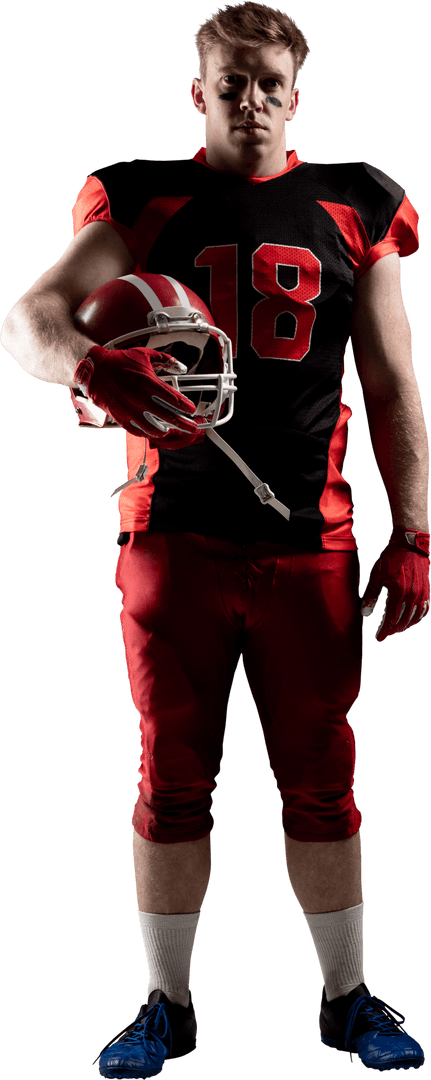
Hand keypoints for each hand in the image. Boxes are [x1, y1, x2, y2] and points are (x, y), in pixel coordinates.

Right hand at [74, 345, 200, 445]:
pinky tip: (153, 433)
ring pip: (153, 428)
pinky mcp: (120, 417)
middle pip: (168, 416)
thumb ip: (167, 360)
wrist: (95, 369)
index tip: (192, 410)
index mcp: (149, 383)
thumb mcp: (145, 355)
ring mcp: (130, 410)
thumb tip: (182, 368)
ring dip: (165, 431)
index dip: (186, 407)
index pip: (174, 400)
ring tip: (171, 431)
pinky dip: (147, 433)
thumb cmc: (120, 361)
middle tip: (193, 427)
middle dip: (184, 423)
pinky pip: (137, 430)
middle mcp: (141, 399)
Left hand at [360, 526, 429, 641]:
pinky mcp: (427, 591)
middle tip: (384, 635)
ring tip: (395, 630)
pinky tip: (411, 620)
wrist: (410, 544)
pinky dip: (417, 619)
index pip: (391, 619)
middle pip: (403, 621)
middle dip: (392, 630)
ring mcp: (422, 594)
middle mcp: (413, 596)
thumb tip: (364, 614)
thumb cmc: (391, 558)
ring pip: (414, 618)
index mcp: (399, 593)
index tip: (378, 638)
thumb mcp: (376, 575)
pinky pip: (424, 610)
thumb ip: (371, 596)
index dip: (384, 631)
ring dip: (405, 626)